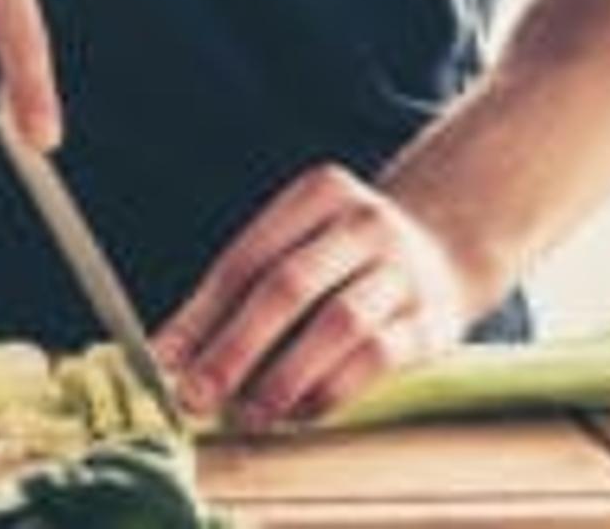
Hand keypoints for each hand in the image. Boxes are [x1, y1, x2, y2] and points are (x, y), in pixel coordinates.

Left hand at [154, 164, 477, 430]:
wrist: (445, 250)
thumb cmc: (340, 258)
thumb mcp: (296, 246)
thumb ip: (236, 293)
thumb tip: (170, 356)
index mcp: (318, 194)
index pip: (246, 258)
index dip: (200, 313)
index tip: (164, 361)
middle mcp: (364, 224)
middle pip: (287, 286)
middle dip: (235, 347)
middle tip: (196, 396)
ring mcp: (404, 270)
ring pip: (338, 324)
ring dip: (285, 376)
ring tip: (248, 414)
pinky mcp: (433, 320)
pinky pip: (377, 358)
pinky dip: (331, 390)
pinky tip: (299, 412)